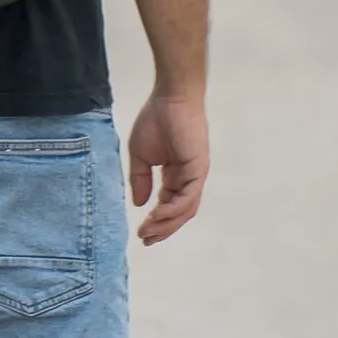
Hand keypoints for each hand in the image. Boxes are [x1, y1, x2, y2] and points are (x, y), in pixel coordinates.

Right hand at [127, 89, 208, 245]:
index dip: (156, 221)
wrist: (170, 98)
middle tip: (145, 240)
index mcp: (175, 175)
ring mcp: (195, 175)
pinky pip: (188, 197)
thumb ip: (140, 180)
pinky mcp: (198, 169)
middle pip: (179, 213)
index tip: (141, 233)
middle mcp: (188, 178)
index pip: (169, 205)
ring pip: (185, 209)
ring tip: (148, 231)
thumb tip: (139, 204)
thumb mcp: (140, 156)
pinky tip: (156, 215)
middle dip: (162, 229)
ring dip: (167, 224)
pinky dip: (173, 210)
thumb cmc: (155, 120)